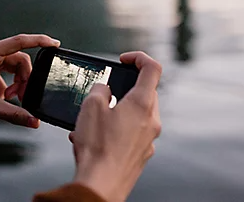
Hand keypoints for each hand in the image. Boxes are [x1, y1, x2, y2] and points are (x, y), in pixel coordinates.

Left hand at [0, 34, 60, 127]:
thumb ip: (14, 114)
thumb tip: (35, 122)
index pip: (21, 42)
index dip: (40, 41)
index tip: (56, 44)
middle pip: (21, 60)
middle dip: (24, 79)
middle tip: (22, 97)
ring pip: (15, 67)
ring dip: (17, 83)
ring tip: (10, 99)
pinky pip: (7, 72)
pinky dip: (8, 85)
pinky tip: (1, 98)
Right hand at [70, 51, 161, 201]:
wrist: (101, 185)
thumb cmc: (97, 147)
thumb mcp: (91, 106)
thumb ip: (100, 89)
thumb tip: (105, 89)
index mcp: (142, 103)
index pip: (153, 68)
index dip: (139, 57)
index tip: (124, 60)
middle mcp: (151, 120)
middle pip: (146, 92)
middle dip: (126, 87)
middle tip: (105, 91)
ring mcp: (149, 139)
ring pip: (138, 114)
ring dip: (120, 109)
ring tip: (95, 118)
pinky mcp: (141, 154)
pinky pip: (133, 133)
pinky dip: (118, 128)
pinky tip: (96, 137)